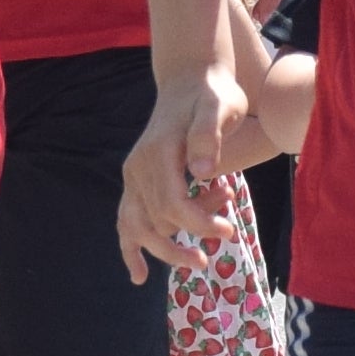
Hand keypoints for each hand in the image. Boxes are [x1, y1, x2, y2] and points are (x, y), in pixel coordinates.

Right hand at [113, 51, 250, 284]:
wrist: (191, 80)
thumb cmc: (213, 94)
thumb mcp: (221, 106)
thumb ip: (210, 134)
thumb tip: (204, 173)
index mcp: (159, 152)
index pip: (172, 203)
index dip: (199, 224)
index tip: (228, 231)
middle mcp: (139, 166)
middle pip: (158, 219)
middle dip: (191, 237)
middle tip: (226, 237)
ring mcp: (133, 175)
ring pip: (139, 226)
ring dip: (167, 247)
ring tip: (199, 256)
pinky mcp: (136, 180)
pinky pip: (126, 220)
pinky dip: (130, 248)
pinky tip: (139, 275)